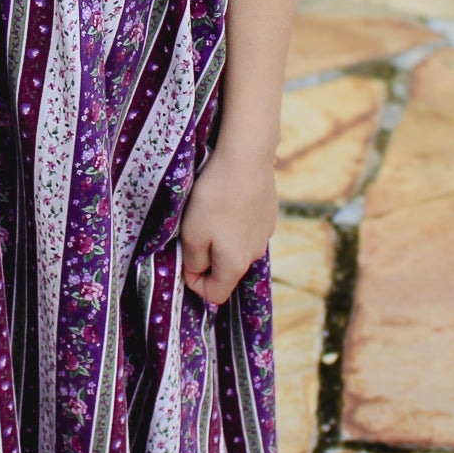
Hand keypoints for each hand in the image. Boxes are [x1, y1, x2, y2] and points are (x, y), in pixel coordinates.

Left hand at [180, 141, 275, 308]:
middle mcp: (255, 254)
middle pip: (226, 270)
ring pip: (236, 247)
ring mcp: (266, 233)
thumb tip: (197, 272)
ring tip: (210, 210)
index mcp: (235, 265)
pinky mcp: (269, 214)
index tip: (183, 259)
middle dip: (207, 258)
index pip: (215, 294)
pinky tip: (227, 199)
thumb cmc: (213, 198)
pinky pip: (247, 228)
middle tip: (193, 230)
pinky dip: (234, 221)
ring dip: (221, 237)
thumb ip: (192, 260)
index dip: (194, 283)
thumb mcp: (191, 233)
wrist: (246, 158)